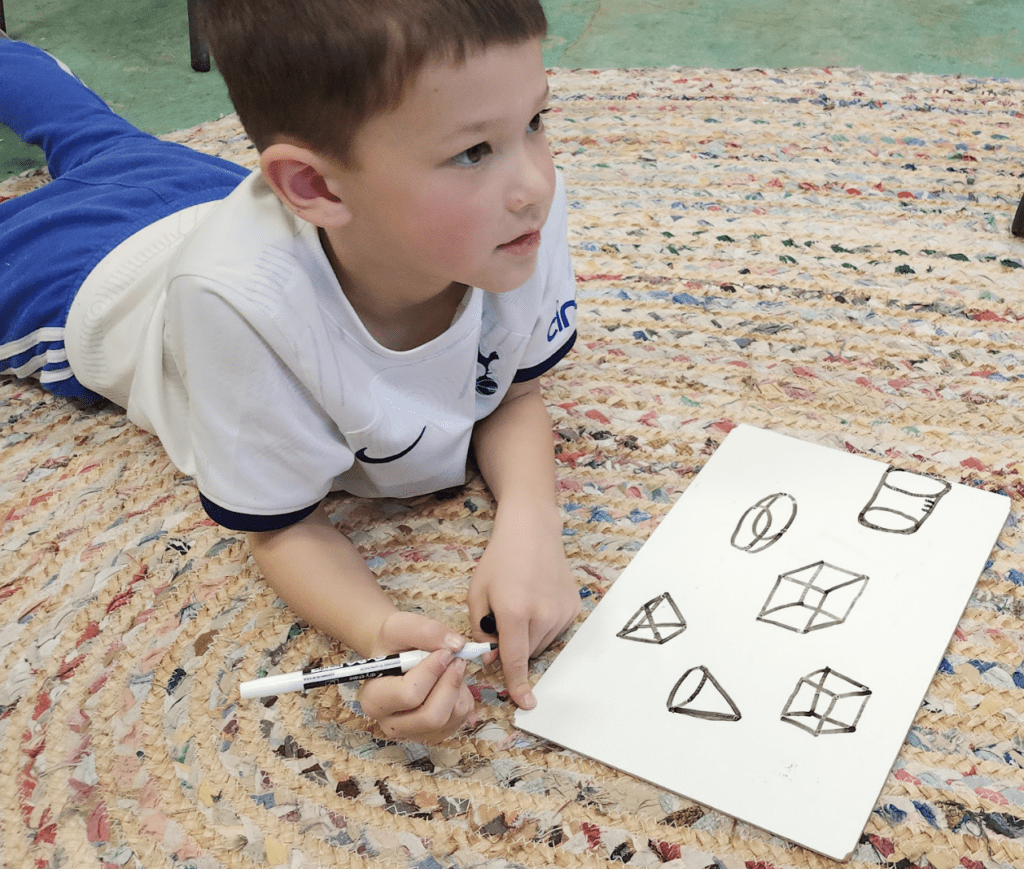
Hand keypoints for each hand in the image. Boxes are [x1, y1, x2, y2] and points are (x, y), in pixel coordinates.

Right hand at [356, 612, 474, 743]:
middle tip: (457, 660)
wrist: (396, 656)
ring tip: (451, 668)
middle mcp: (391, 723)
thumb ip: (426, 631)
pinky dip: (463, 697)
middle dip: (450, 684)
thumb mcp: (400, 626)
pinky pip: (460, 719)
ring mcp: (413, 733)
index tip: (444, 652)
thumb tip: (456, 645)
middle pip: (431, 716)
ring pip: (450, 718)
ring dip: (458, 688)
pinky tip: (450, 682)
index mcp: (374, 699)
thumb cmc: (394, 644)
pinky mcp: (434, 734)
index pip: (409, 695)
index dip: (433, 671)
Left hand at [467, 503, 579, 709]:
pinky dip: (543, 625)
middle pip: (527, 652)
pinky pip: (555, 630)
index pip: (515, 659)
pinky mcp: (573, 608)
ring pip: (542, 643)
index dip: (517, 683)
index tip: (524, 703)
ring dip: (529, 636)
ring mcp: (561, 612)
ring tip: (522, 604)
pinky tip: (537, 600)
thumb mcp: (478, 593)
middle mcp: (542, 615)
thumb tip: (490, 657)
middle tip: (504, 618)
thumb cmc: (500, 559)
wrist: (532, 531)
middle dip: (514, 646)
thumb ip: (480, 630)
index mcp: (514, 612)